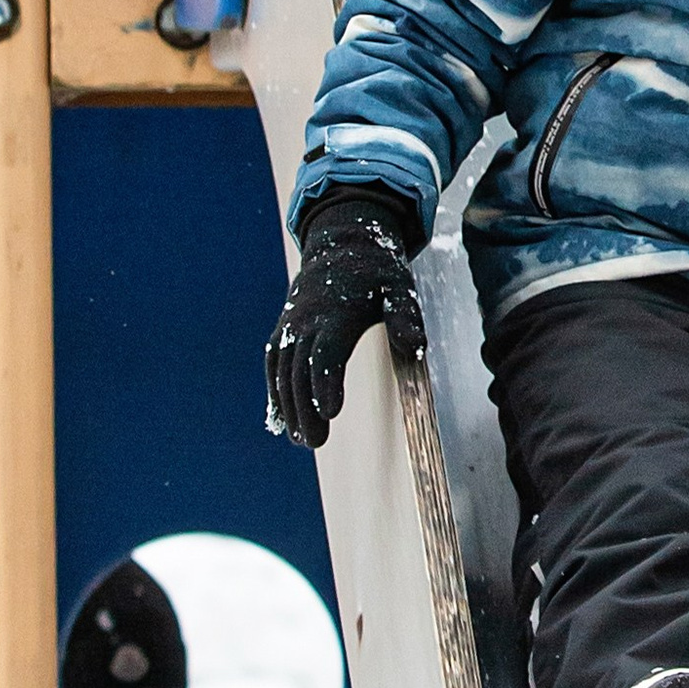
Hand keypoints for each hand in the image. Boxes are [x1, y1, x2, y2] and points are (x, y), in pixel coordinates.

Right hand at [265, 186, 426, 447]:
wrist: (341, 246)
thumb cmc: (377, 274)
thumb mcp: (400, 287)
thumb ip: (405, 316)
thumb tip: (415, 346)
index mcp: (336, 312)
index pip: (326, 353)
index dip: (326, 383)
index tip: (331, 413)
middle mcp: (307, 320)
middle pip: (299, 369)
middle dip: (304, 407)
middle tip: (314, 441)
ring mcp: (290, 325)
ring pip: (282, 370)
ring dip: (287, 405)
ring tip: (300, 439)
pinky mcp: (283, 330)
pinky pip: (273, 363)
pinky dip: (274, 391)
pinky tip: (282, 420)